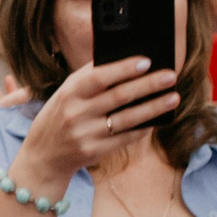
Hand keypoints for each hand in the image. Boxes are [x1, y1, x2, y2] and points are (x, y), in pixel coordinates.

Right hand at [8, 56, 179, 190]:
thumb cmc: (61, 114)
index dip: (124, 68)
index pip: (100, 76)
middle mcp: (76, 113)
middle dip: (148, 85)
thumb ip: (91, 77)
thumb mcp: (67, 92)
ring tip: (173, 98)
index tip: (147, 61)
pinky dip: (143, 128)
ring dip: (153, 107)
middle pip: (119, 96)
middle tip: (170, 76)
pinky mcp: (94, 151)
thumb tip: (127, 61)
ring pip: (127, 118)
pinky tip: (157, 119)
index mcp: (70, 92)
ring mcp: (85, 134)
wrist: (43, 155)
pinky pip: (125, 138)